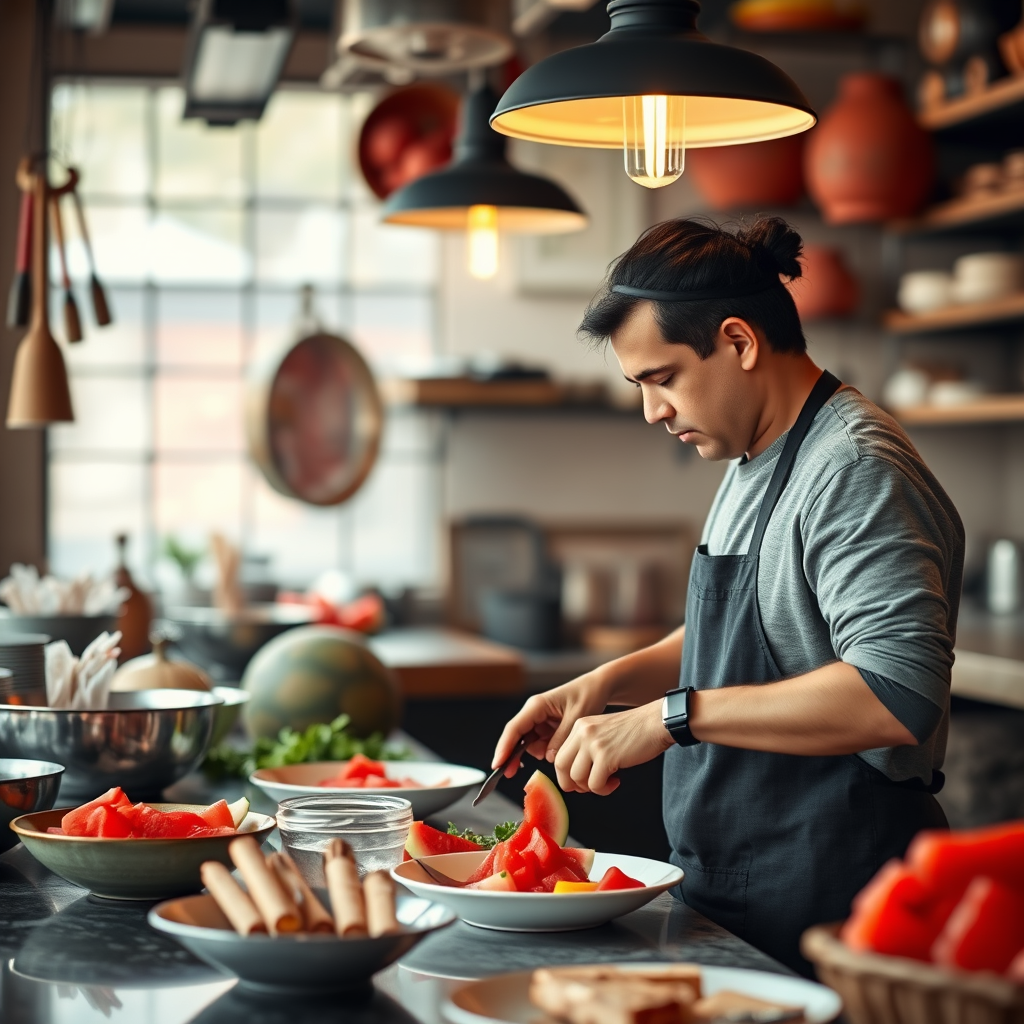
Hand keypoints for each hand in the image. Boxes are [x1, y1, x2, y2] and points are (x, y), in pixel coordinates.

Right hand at [491, 671, 611, 775]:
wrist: (598, 687)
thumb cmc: (588, 695)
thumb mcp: (576, 717)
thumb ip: (561, 738)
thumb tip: (548, 757)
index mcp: (537, 705)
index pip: (514, 728)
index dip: (504, 747)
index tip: (497, 764)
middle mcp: (534, 712)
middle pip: (516, 737)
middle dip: (514, 754)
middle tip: (510, 773)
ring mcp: (539, 719)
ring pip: (529, 742)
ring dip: (539, 752)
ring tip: (558, 749)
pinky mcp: (546, 726)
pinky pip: (540, 742)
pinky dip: (547, 750)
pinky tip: (558, 749)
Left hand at [554, 700, 673, 795]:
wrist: (656, 723)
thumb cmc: (635, 731)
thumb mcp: (603, 732)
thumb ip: (587, 747)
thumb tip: (575, 776)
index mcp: (580, 726)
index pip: (560, 754)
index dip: (567, 773)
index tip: (582, 780)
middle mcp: (582, 732)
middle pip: (561, 766)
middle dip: (572, 783)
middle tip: (590, 786)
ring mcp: (593, 743)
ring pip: (576, 778)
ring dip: (591, 787)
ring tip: (607, 782)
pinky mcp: (606, 756)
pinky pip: (594, 784)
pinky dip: (604, 789)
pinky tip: (616, 780)